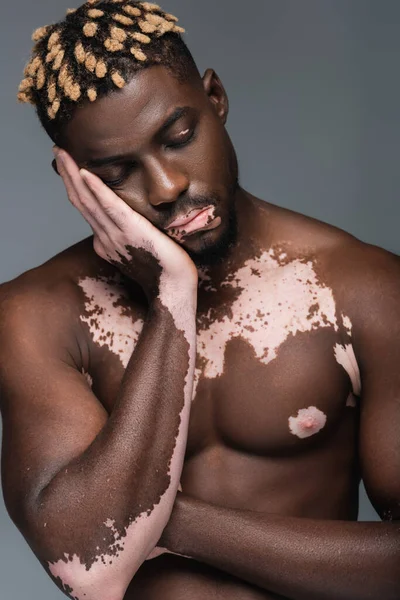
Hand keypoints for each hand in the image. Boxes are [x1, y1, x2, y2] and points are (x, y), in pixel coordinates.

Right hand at [53, 148, 197, 300]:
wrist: (174, 289)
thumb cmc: (164, 270)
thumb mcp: (140, 249)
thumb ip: (130, 234)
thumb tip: (131, 219)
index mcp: (107, 240)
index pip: (86, 208)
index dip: (74, 185)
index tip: (68, 165)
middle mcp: (106, 237)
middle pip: (80, 201)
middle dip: (67, 174)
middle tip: (58, 150)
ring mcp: (116, 235)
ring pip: (88, 201)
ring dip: (73, 175)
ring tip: (64, 154)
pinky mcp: (132, 231)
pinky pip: (111, 207)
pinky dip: (97, 189)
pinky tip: (85, 172)